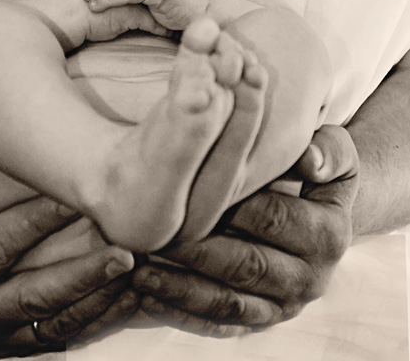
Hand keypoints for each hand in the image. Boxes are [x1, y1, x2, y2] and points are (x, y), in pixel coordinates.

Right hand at [0, 148, 136, 357]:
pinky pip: (63, 335)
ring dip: (100, 299)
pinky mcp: (19, 342)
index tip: (74, 195)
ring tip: (135, 271)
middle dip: (83, 274)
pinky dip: (98, 318)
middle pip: (35, 295)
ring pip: (56, 323)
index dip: (36, 221)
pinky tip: (129, 294)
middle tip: (124, 251)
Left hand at [133, 125, 358, 335]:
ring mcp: (285, 304)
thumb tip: (309, 160)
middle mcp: (311, 278)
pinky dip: (184, 314)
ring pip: (229, 301)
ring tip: (140, 272)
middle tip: (152, 237)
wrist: (325, 211)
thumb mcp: (336, 154)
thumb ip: (328, 152)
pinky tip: (149, 298)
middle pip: (246, 265)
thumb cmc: (319, 171)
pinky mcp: (264, 318)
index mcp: (328, 234)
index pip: (272, 218)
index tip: (185, 193)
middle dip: (195, 252)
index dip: (230, 207)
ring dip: (181, 289)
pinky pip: (222, 323)